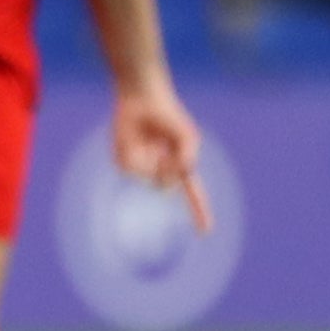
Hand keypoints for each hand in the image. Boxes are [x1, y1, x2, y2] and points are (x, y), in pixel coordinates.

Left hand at [108, 81, 211, 235]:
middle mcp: (160, 169)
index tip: (206, 232)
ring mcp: (142, 167)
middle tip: (164, 150)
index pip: (193, 193)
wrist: (142, 98)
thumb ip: (189, 159)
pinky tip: (136, 141)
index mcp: (179, 165)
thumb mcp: (188, 137)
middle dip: (167, 171)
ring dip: (151, 161)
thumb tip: (176, 178)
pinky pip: (130, 170)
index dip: (200, 212)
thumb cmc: (168, 115)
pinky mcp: (124, 162)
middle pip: (165, 187)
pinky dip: (135, 156)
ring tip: (151, 141)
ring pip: (147, 178)